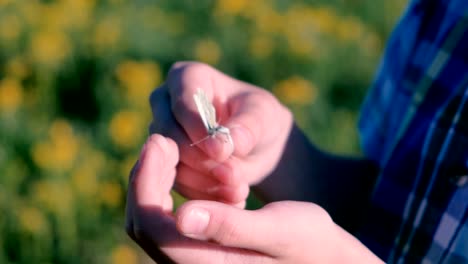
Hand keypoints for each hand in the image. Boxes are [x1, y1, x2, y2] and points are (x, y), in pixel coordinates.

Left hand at [125, 134, 382, 263]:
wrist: (320, 258)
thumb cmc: (310, 244)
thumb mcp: (280, 231)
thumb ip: (230, 227)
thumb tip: (182, 216)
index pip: (153, 226)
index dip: (146, 182)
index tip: (159, 142)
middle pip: (143, 224)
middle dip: (145, 179)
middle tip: (160, 140)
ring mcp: (192, 261)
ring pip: (149, 221)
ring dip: (152, 183)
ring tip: (167, 148)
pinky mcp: (197, 250)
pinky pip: (164, 219)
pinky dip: (164, 190)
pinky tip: (179, 167)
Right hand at [149, 62, 292, 205]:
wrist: (257, 146)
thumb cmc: (260, 119)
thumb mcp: (263, 116)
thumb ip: (248, 126)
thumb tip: (231, 143)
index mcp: (187, 77)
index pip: (182, 102)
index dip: (199, 129)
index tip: (222, 152)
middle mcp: (165, 103)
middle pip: (167, 133)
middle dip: (201, 159)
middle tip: (233, 177)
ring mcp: (161, 134)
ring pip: (168, 162)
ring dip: (203, 181)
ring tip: (237, 191)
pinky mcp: (163, 163)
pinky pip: (173, 182)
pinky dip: (201, 194)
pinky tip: (228, 198)